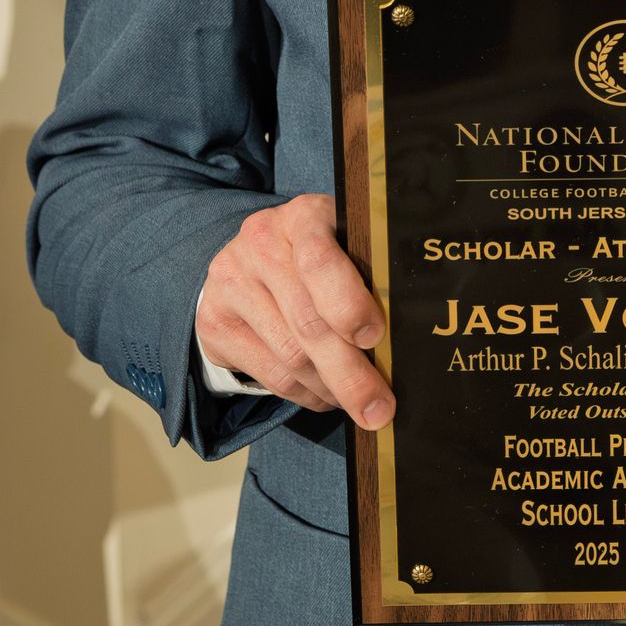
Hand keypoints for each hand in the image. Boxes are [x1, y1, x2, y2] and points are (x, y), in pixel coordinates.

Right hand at [196, 194, 393, 425]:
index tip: (375, 337)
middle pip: (309, 321)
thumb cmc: (319, 260)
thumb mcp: (344, 248)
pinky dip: (306, 395)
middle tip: (380, 408)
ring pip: (291, 356)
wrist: (248, 263)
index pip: (320, 260)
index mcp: (304, 216)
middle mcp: (260, 242)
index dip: (349, 304)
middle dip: (350, 373)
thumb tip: (410, 336)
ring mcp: (232, 282)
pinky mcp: (214, 322)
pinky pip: (271, 375)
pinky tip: (326, 397)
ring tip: (356, 401)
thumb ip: (368, 275)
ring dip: (330, 389)